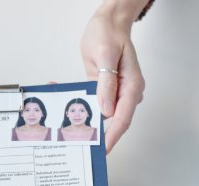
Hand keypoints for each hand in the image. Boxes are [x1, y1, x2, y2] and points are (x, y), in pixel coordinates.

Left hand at [81, 0, 146, 152]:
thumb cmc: (108, 34)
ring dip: (89, 123)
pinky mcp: (108, 91)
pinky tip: (66, 105)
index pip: (123, 118)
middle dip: (99, 135)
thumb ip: (106, 83)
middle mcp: (127, 92)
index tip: (102, 150)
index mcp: (131, 86)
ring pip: (105, 116)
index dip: (112, 136)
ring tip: (70, 132)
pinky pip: (98, 105)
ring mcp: (118, 93)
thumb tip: (107, 110)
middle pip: (115, 121)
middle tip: (82, 149)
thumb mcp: (104, 55)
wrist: (109, 22)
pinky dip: (84, 108)